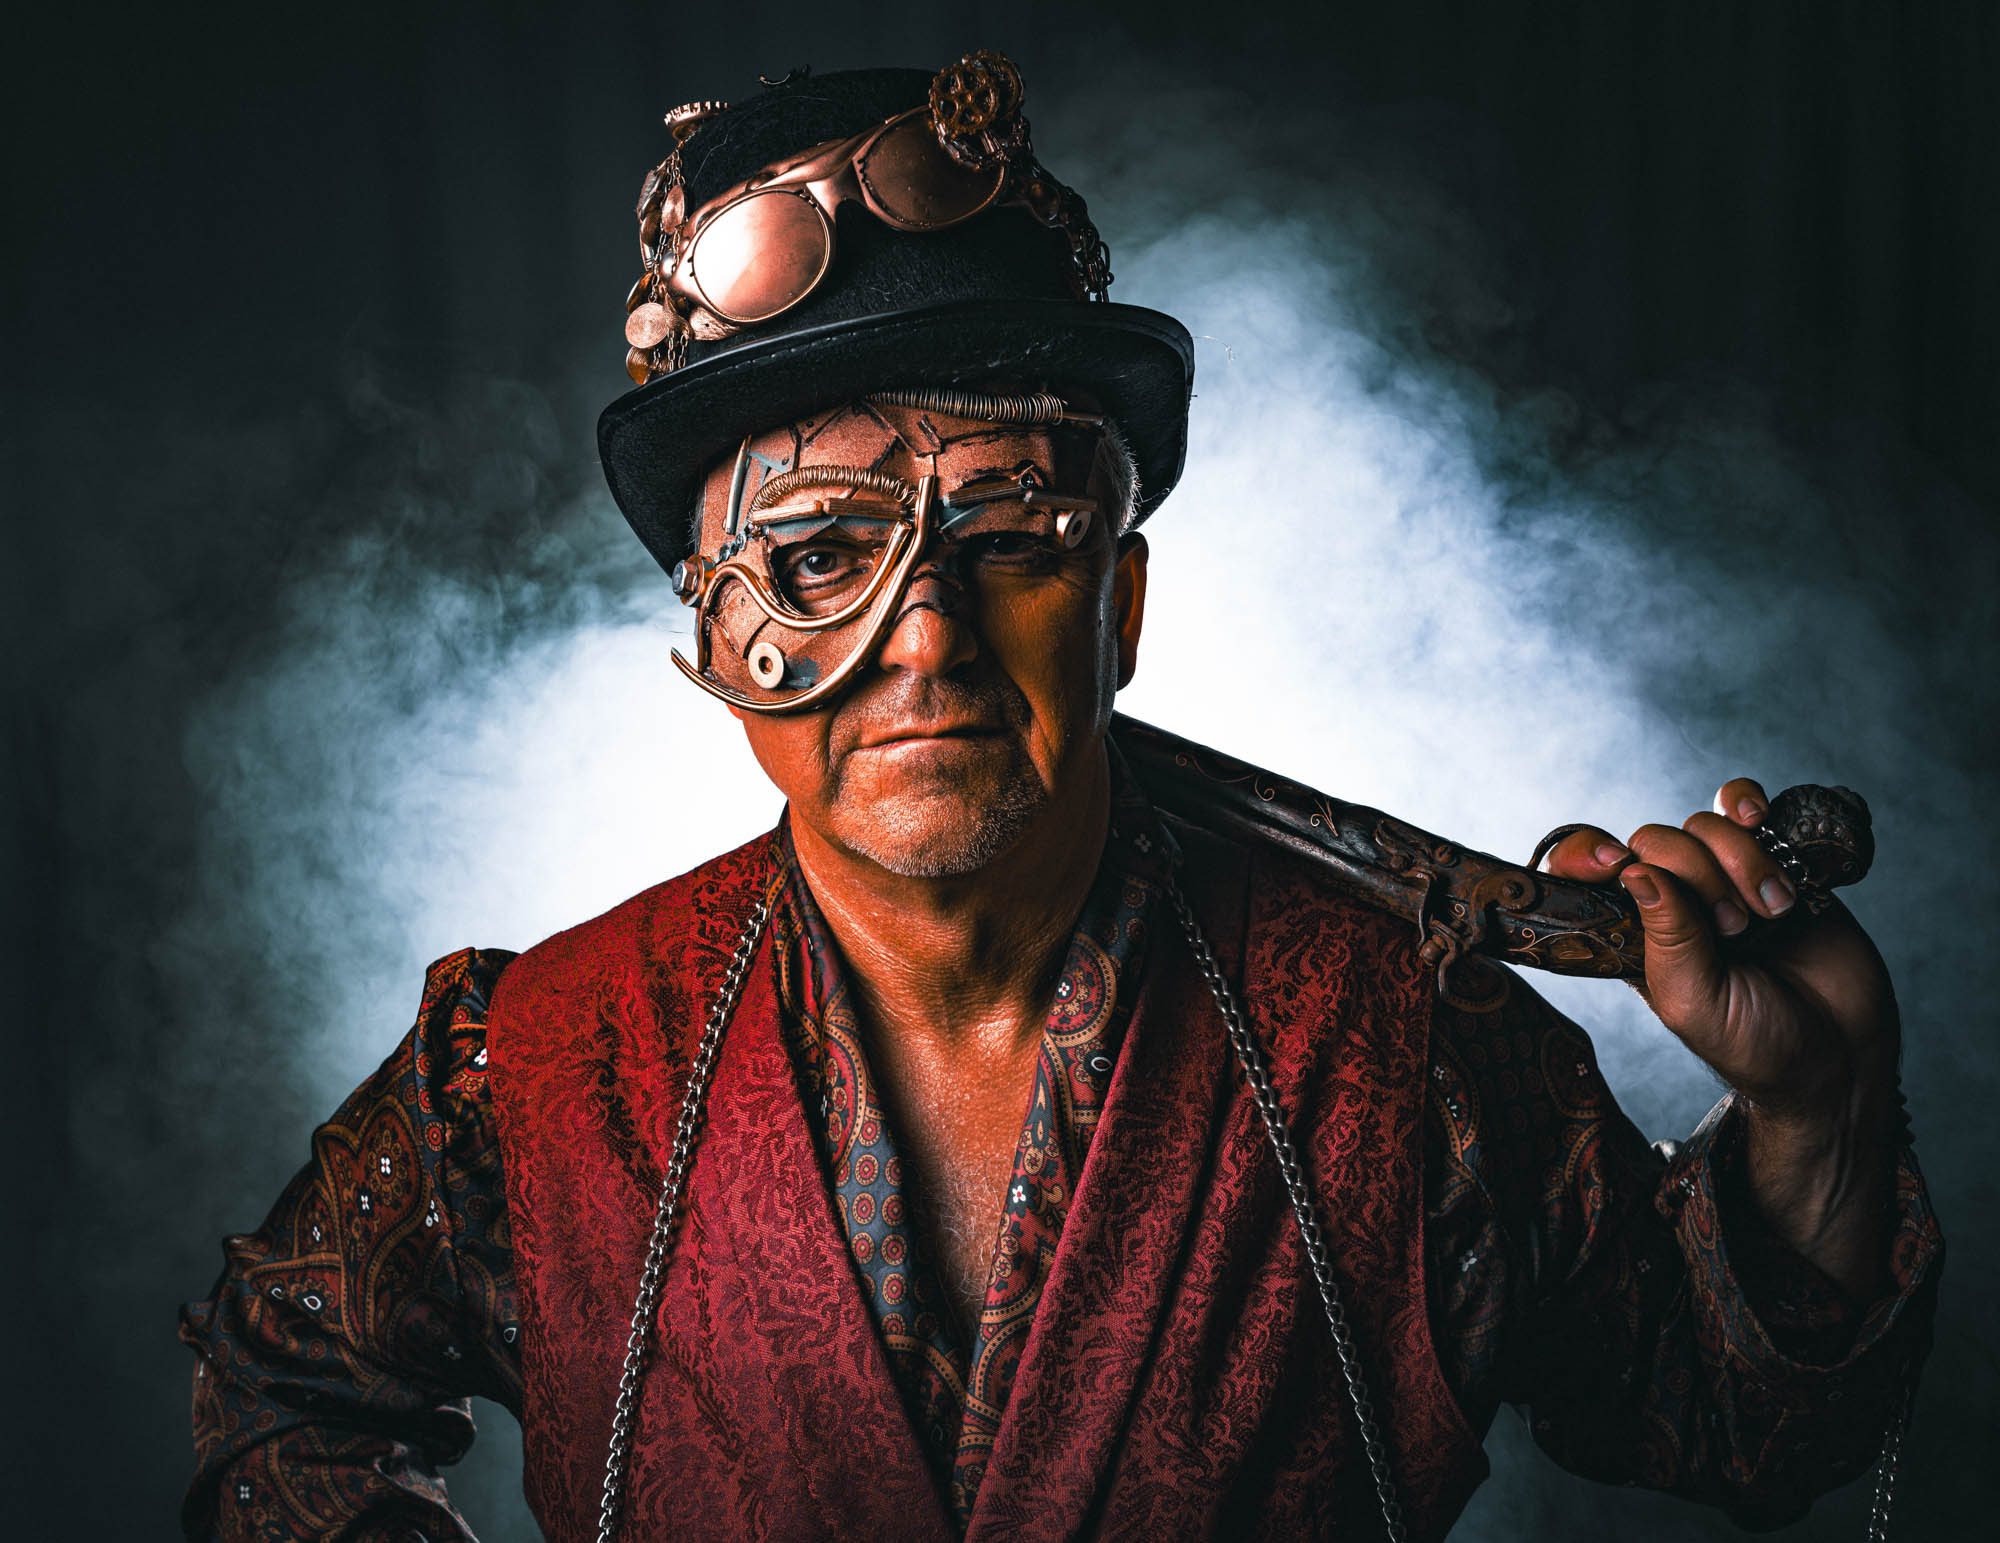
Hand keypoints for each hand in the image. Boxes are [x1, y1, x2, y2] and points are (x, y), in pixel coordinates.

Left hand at [1542, 780, 1900, 1292]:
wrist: (1840, 1063)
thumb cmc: (1755, 1048)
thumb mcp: (1694, 1002)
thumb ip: (1663, 936)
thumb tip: (1630, 865)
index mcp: (1630, 934)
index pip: (1587, 871)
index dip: (1582, 854)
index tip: (1586, 859)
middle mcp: (1669, 904)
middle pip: (1657, 840)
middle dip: (1699, 874)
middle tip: (1741, 924)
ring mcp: (1722, 883)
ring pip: (1705, 823)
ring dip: (1740, 858)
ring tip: (1772, 911)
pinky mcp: (1775, 868)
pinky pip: (1746, 808)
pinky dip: (1751, 807)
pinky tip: (1761, 821)